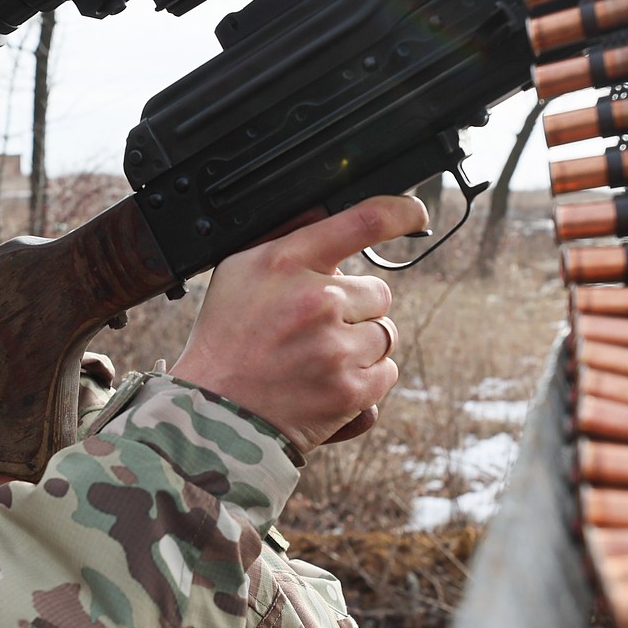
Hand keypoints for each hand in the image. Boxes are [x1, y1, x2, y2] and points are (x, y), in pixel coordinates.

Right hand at [171, 194, 427, 454]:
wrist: (213, 414)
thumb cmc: (226, 341)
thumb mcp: (239, 273)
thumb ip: (287, 244)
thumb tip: (333, 221)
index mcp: (285, 262)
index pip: (364, 221)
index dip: (400, 213)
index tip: (414, 214)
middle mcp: (315, 300)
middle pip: (379, 291)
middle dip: (357, 310)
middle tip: (316, 330)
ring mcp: (335, 347)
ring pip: (385, 334)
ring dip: (361, 346)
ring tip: (317, 360)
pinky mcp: (350, 390)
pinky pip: (386, 372)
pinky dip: (365, 380)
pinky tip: (327, 383)